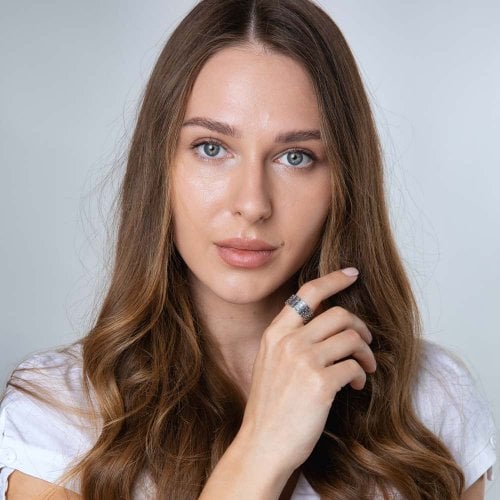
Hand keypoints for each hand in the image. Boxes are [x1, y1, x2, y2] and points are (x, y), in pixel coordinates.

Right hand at [239, 268, 376, 473]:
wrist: (262, 444)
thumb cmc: (270, 406)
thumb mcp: (270, 363)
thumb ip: (291, 340)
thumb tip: (324, 323)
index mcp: (275, 333)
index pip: (308, 292)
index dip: (333, 279)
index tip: (352, 274)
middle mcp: (288, 341)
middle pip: (339, 314)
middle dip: (360, 326)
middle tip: (366, 341)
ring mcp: (303, 360)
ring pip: (351, 337)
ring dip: (366, 352)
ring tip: (365, 368)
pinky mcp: (320, 383)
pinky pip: (354, 366)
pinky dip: (361, 374)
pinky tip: (355, 386)